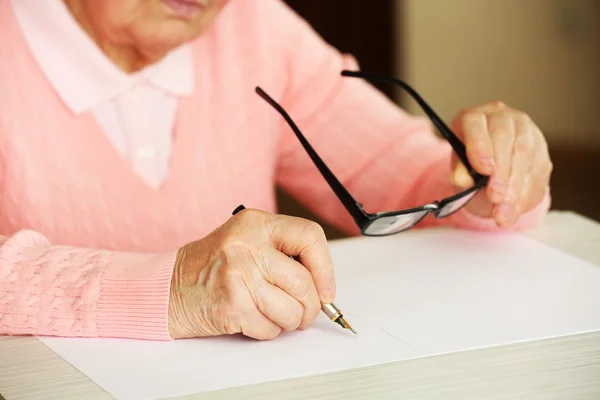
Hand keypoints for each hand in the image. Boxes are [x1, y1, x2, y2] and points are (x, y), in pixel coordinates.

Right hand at [167, 208, 335, 339]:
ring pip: (292, 310)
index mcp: (256, 223)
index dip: (325, 267)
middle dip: (311, 305)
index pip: (310, 236)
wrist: (168, 287)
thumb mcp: (248, 241)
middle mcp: (247, 246)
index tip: (326, 287)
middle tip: (306, 311)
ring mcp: (238, 276)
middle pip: (304, 282)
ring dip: (291, 321)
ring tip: (276, 314)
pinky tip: (253, 318)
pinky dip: (269, 330)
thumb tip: (325, 285)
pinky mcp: (232, 306)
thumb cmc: (213, 266)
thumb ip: (285, 253)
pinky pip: (271, 328)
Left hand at [450, 101, 552, 227]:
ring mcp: (525, 130)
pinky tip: (514, 211)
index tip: (483, 170)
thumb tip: (462, 179)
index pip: (476, 124)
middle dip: (501, 173)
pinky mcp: (541, 148)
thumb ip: (459, 173)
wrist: (490, 169)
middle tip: (495, 198)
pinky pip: (537, 171)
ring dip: (515, 189)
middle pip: (504, 140)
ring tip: (502, 214)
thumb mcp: (459, 171)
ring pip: (524, 156)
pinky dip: (525, 195)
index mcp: (474, 118)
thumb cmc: (469, 166)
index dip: (480, 146)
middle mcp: (502, 117)